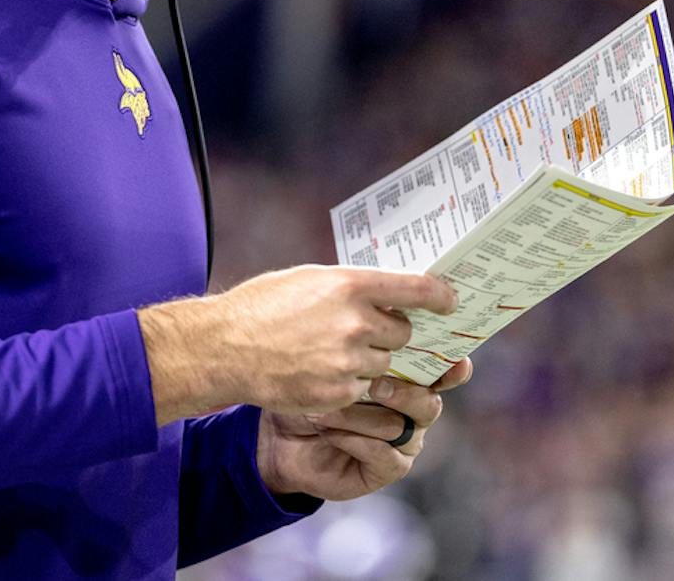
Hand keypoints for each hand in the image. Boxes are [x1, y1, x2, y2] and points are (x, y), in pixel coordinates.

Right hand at [137, 265, 457, 422]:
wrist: (224, 348)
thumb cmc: (262, 306)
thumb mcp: (307, 280)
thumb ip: (349, 286)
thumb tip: (386, 292)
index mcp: (349, 285)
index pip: (416, 289)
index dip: (439, 295)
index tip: (450, 301)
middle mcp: (355, 322)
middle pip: (404, 331)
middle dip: (391, 332)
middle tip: (367, 330)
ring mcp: (348, 361)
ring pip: (385, 363)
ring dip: (371, 359)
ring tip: (335, 352)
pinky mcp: (338, 393)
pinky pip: (364, 389)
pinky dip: (351, 384)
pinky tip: (323, 373)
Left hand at [257, 358, 472, 500]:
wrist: (280, 432)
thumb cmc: (309, 385)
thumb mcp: (332, 356)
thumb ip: (362, 338)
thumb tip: (385, 309)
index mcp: (409, 377)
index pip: (444, 371)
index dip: (454, 368)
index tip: (456, 363)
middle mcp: (412, 410)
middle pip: (429, 403)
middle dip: (403, 393)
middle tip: (376, 385)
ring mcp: (403, 442)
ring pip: (400, 428)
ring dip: (360, 416)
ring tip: (327, 410)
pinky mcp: (387, 469)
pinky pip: (384, 456)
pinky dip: (354, 440)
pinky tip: (329, 431)